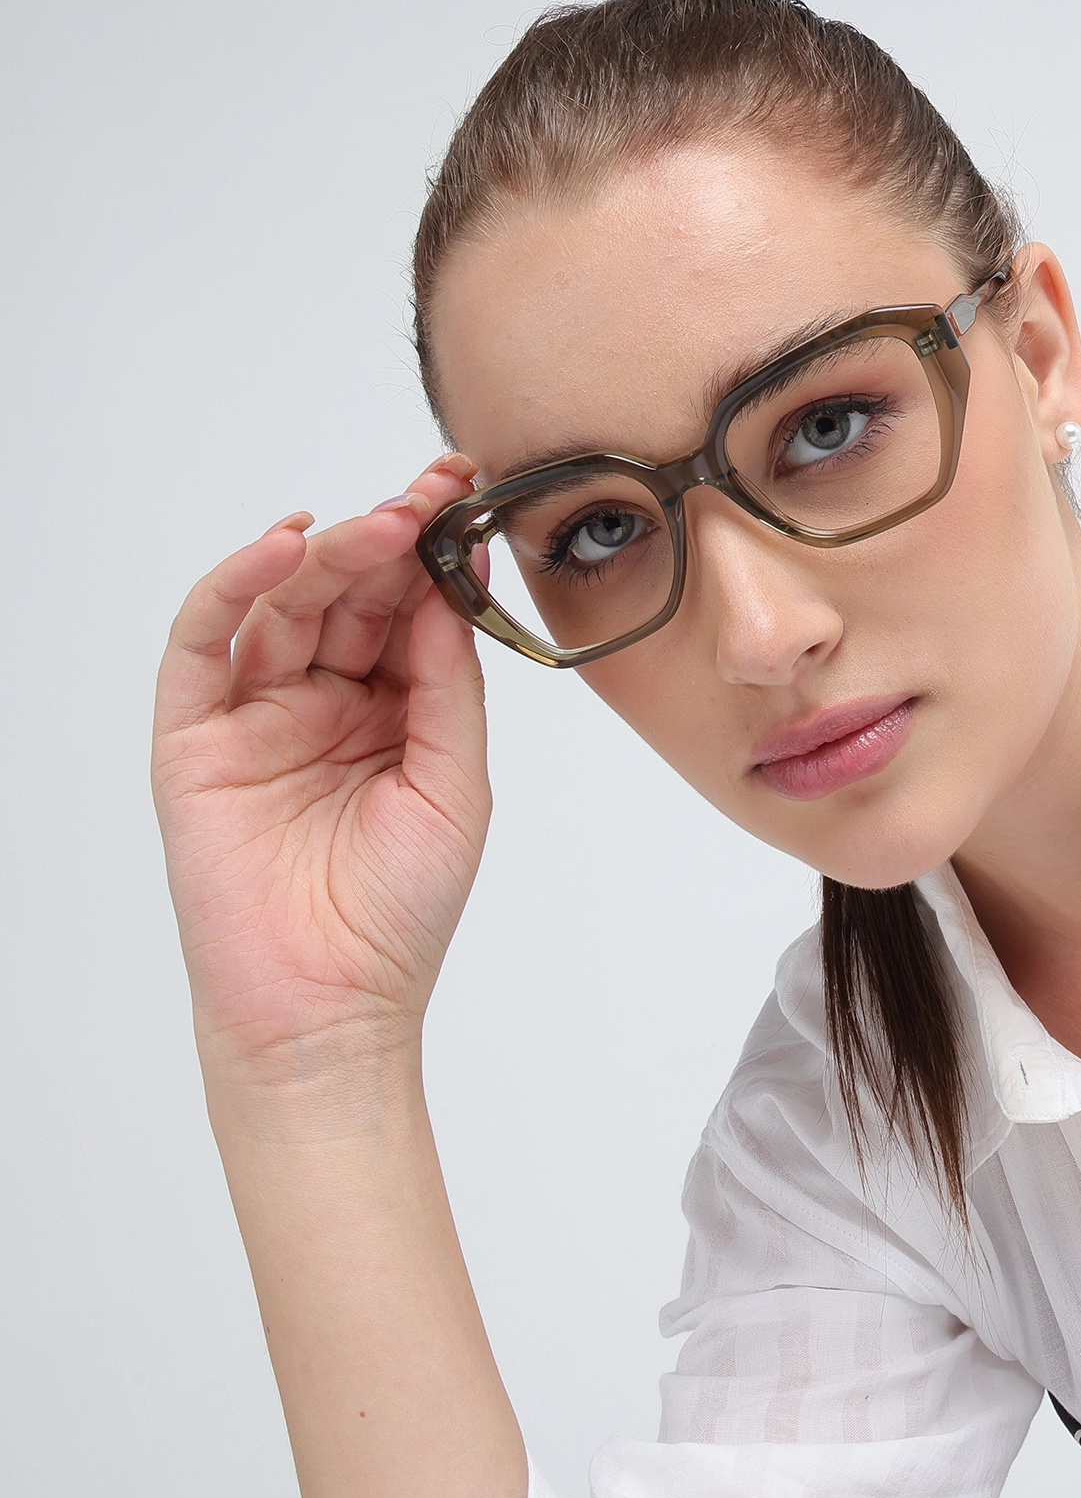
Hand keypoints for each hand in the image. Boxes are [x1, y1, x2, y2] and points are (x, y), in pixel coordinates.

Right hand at [153, 457, 490, 1108]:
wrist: (331, 1005)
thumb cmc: (398, 914)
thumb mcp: (453, 784)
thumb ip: (446, 686)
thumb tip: (449, 591)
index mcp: (387, 711)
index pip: (406, 610)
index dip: (435, 552)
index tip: (470, 496)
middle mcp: (319, 702)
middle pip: (347, 595)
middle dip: (389, 536)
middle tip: (432, 492)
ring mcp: (253, 716)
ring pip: (282, 605)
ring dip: (330, 553)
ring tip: (382, 521)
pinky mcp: (192, 737)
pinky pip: (205, 644)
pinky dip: (236, 588)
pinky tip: (283, 549)